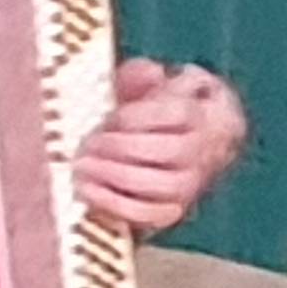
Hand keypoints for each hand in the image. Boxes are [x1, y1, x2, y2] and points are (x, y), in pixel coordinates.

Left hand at [79, 59, 248, 234]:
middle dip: (124, 147)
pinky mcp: (173, 211)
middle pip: (171, 152)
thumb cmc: (164, 110)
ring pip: (163, 186)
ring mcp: (191, 185)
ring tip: (83, 165)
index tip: (109, 117)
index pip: (177, 113)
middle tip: (89, 142)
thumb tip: (146, 72)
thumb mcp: (157, 83)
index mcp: (201, 113)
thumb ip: (144, 75)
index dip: (138, 116)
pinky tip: (87, 190)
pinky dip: (117, 205)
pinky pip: (151, 216)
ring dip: (118, 176)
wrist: (197, 145)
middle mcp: (203, 152)